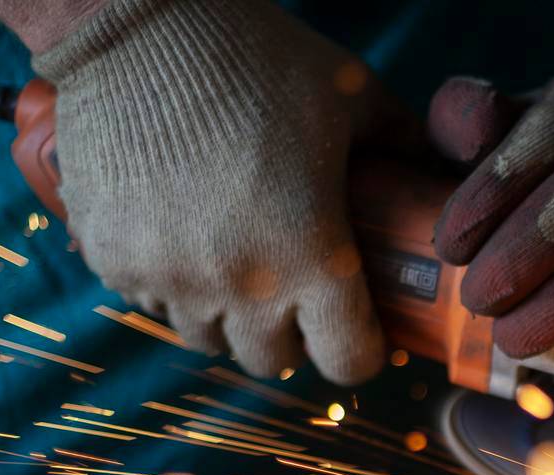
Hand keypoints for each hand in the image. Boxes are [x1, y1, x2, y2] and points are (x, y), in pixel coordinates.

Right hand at [32, 0, 386, 382]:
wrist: (135, 24)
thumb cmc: (257, 57)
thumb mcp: (355, 96)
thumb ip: (406, 148)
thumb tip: (440, 181)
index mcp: (311, 255)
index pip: (348, 361)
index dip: (362, 349)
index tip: (361, 325)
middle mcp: (239, 284)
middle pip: (274, 361)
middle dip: (292, 334)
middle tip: (296, 290)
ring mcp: (169, 278)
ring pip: (210, 340)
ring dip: (230, 316)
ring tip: (239, 264)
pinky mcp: (114, 260)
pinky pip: (153, 304)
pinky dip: (173, 287)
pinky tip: (185, 238)